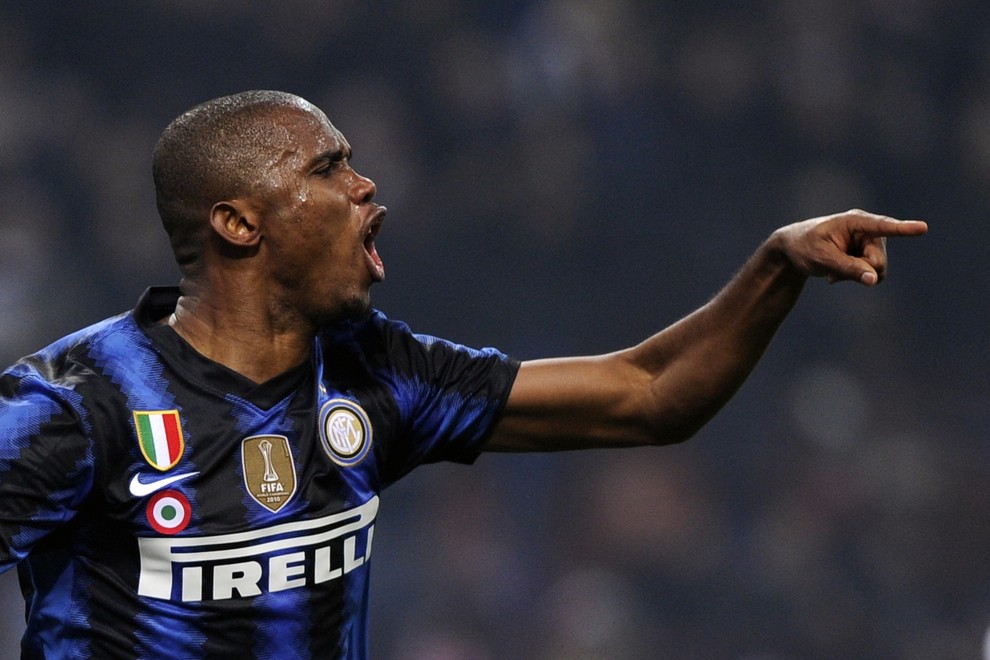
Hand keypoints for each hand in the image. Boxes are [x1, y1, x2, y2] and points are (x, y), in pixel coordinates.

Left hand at [772, 209, 927, 285]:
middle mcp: (868, 230)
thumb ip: (848, 269)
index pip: (883, 226)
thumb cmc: (804, 247)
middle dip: (861, 271)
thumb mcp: (822, 259)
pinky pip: (872, 274)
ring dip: (857, 275)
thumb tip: (874, 280)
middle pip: (879, 260)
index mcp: (855, 222)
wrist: (794, 249)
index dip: (903, 228)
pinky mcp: (868, 253)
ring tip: (833, 270)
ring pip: (878, 269)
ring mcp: (870, 242)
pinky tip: (836, 274)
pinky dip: (856, 277)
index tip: (923, 228)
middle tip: (835, 271)